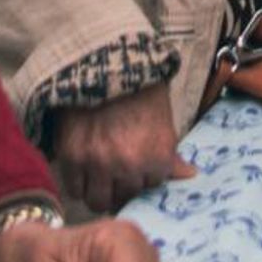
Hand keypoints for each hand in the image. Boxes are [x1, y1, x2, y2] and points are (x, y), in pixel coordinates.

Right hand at [56, 82, 196, 214]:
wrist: (104, 61)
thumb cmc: (138, 87)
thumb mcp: (163, 117)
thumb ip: (170, 153)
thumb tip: (190, 175)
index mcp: (157, 155)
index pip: (152, 187)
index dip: (145, 176)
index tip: (138, 165)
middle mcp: (129, 164)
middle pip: (125, 198)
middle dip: (122, 186)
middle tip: (117, 170)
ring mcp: (98, 163)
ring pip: (98, 201)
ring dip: (99, 191)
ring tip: (99, 175)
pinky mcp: (71, 157)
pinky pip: (74, 189)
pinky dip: (78, 183)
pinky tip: (83, 168)